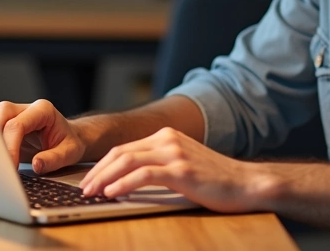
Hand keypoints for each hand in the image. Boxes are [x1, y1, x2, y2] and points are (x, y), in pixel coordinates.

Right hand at [0, 99, 85, 173]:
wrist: (69, 138)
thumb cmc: (69, 143)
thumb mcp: (69, 153)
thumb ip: (54, 159)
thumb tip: (36, 165)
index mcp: (43, 110)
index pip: (18, 125)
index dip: (10, 146)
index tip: (10, 166)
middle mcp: (26, 109)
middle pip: (1, 115)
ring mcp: (15, 115)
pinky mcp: (7, 124)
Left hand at [79, 127, 265, 212]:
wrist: (247, 183)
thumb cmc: (216, 179)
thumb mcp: (184, 164)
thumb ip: (160, 164)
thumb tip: (128, 179)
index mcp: (166, 136)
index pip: (125, 148)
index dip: (102, 164)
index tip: (89, 179)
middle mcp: (168, 139)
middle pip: (121, 152)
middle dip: (97, 171)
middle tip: (83, 188)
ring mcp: (175, 153)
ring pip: (128, 161)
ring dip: (104, 178)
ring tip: (91, 192)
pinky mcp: (181, 171)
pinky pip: (144, 175)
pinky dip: (123, 183)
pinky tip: (112, 193)